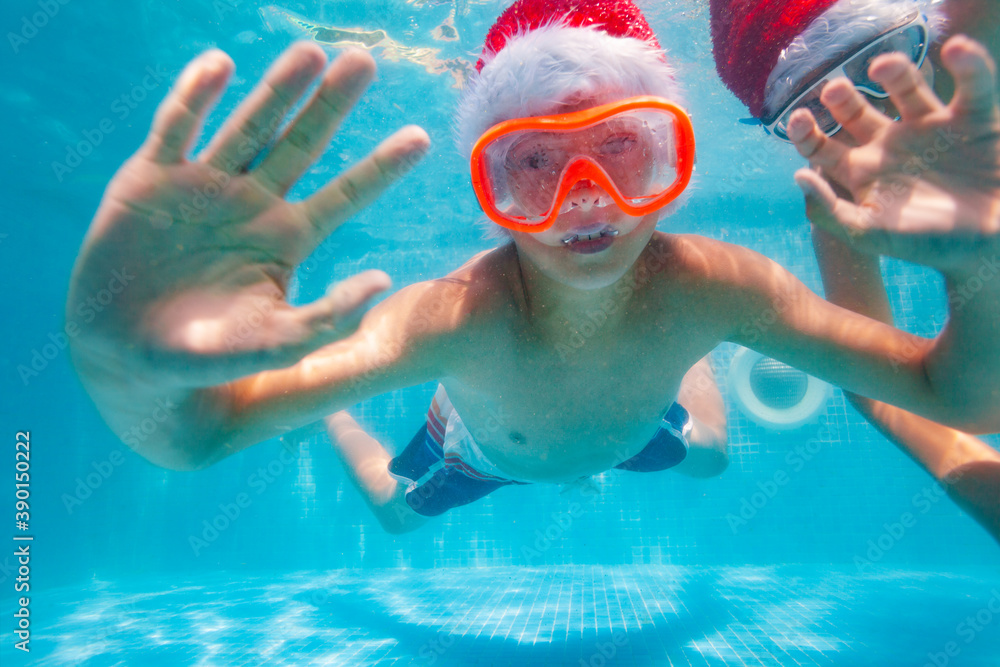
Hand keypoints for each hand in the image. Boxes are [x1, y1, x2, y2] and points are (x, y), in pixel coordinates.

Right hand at [68, 43, 428, 387]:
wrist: (127, 357)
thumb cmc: (207, 358)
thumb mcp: (274, 345)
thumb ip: (326, 318)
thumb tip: (381, 281)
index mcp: (286, 238)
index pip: (345, 195)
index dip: (380, 168)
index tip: (422, 139)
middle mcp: (252, 203)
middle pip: (302, 145)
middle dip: (331, 105)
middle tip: (366, 62)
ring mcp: (203, 186)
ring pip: (248, 127)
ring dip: (277, 90)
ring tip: (310, 53)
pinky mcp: (151, 179)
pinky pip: (176, 129)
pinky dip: (194, 97)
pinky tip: (219, 65)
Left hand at [788, 35, 999, 277]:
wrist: (989, 247)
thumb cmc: (928, 245)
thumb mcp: (870, 234)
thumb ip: (830, 210)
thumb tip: (797, 175)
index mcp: (862, 171)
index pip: (821, 146)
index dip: (805, 132)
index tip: (798, 118)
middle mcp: (891, 144)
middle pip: (856, 111)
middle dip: (842, 97)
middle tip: (833, 89)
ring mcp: (930, 128)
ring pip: (906, 87)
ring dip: (894, 71)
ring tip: (881, 66)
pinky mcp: (973, 118)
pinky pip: (971, 84)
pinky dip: (969, 64)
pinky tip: (955, 51)